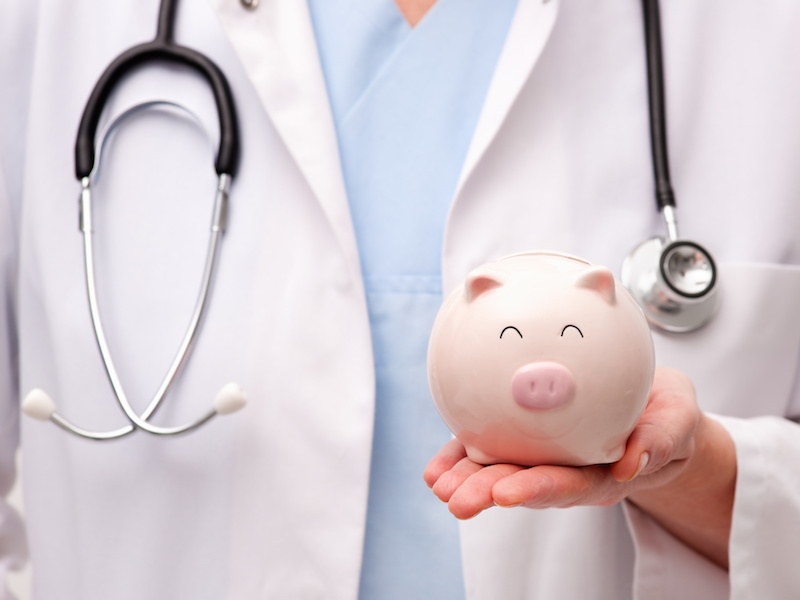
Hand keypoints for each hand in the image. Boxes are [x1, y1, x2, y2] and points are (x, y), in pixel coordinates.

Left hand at [423, 366, 699, 517]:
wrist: (652, 409)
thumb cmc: (665, 414)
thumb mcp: (678, 418)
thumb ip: (662, 439)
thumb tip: (633, 463)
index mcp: (604, 473)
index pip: (569, 485)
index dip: (537, 490)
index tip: (506, 494)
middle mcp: (568, 471)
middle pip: (526, 485)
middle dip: (489, 493)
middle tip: (457, 499)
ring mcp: (544, 457)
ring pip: (501, 471)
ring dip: (468, 480)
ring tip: (439, 485)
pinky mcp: (526, 441)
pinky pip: (491, 451)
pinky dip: (462, 459)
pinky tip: (435, 470)